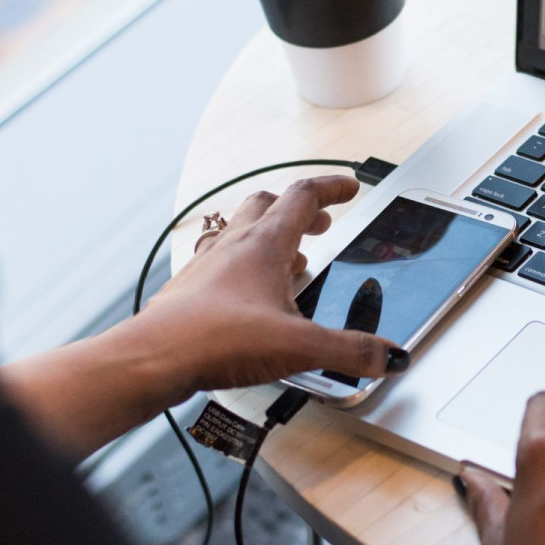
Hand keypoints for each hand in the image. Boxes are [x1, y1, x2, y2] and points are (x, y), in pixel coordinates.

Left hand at [108, 175, 406, 397]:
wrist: (155, 357)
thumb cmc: (217, 339)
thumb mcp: (300, 346)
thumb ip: (350, 351)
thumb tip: (388, 355)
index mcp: (264, 244)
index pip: (304, 196)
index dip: (331, 188)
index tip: (349, 187)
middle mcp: (234, 246)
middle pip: (267, 205)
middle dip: (298, 210)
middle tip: (320, 223)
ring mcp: (208, 265)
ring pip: (240, 231)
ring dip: (268, 236)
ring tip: (290, 260)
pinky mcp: (191, 290)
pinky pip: (220, 262)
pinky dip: (242, 267)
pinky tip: (249, 296)